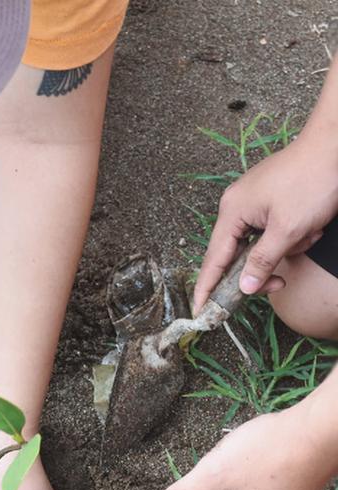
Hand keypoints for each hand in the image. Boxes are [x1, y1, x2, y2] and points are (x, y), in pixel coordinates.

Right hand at [193, 135, 337, 311]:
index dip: (207, 286)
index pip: (214, 259)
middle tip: (280, 281)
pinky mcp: (268, 199)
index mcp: (232, 212)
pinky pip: (272, 229)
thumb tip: (244, 286)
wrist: (335, 146)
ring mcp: (252, 201)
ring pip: (261, 243)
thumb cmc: (312, 180)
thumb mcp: (289, 229)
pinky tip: (310, 225)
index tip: (200, 310)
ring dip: (286, 246)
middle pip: (239, 254)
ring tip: (309, 234)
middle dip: (265, 265)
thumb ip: (262, 261)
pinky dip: (291, 234)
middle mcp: (236, 206)